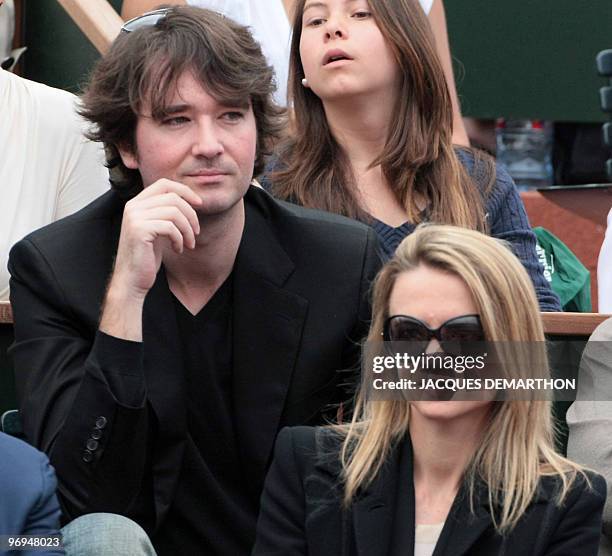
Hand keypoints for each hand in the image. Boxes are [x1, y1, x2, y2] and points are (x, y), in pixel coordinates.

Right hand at [99, 179, 200, 340]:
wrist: (132, 280)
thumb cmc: (147, 257)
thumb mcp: (158, 230)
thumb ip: (166, 213)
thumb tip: (190, 200)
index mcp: (137, 203)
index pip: (164, 184)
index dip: (185, 191)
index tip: (199, 204)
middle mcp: (133, 206)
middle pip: (173, 197)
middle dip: (191, 215)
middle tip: (196, 232)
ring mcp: (135, 217)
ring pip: (175, 212)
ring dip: (188, 229)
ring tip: (189, 243)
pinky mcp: (139, 230)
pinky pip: (170, 227)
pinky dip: (180, 239)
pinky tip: (178, 249)